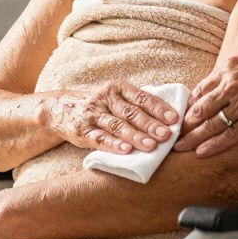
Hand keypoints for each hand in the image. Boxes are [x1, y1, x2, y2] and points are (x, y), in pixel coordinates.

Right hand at [48, 81, 178, 153]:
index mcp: (117, 88)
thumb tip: (172, 117)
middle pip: (130, 112)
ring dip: (135, 136)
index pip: (141, 97)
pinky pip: (100, 138)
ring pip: (116, 125)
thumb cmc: (102, 107)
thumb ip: (139, 104)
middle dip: (150, 124)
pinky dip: (113, 145)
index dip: (158, 108)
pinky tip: (126, 150)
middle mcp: (104, 98)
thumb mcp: (117, 98)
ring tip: (150, 146)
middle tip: (165, 135)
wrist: (63, 109)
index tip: (174, 119)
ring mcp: (92, 114)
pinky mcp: (82, 131)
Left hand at [174, 40, 237, 156]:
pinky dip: (213, 145)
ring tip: (178, 146)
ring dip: (192, 137)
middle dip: (184, 123)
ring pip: (210, 124)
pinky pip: (229, 135)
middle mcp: (229, 88)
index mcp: (228, 71)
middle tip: (172, 133)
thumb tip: (229, 69)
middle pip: (199, 109)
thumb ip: (237, 65)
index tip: (184, 112)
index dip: (190, 103)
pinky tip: (201, 152)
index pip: (201, 90)